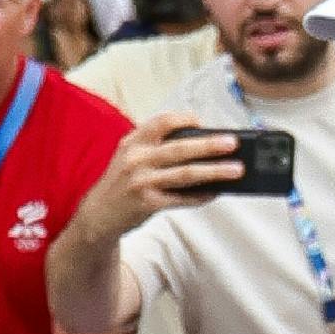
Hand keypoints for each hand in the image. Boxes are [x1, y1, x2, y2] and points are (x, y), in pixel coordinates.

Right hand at [86, 112, 244, 234]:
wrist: (98, 214)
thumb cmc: (123, 182)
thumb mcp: (130, 156)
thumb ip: (155, 148)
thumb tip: (200, 147)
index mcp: (133, 142)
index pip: (162, 122)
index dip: (185, 120)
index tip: (203, 122)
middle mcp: (136, 159)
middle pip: (180, 148)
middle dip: (209, 145)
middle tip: (233, 143)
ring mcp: (142, 182)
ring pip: (185, 174)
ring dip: (214, 172)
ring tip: (236, 170)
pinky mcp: (148, 204)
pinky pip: (182, 199)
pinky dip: (201, 195)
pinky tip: (216, 192)